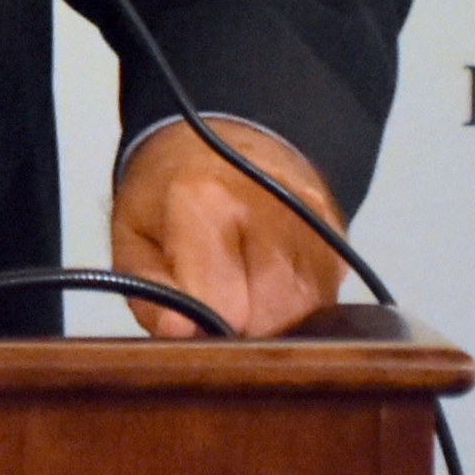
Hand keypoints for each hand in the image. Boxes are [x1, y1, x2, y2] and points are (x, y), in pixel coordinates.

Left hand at [110, 118, 344, 338]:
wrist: (226, 139)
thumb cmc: (169, 193)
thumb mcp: (132, 237)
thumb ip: (150, 293)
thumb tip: (180, 335)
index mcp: (207, 200)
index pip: (221, 308)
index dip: (202, 334)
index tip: (189, 330)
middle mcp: (273, 208)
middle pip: (267, 321)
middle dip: (238, 332)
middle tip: (211, 310)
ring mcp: (316, 224)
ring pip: (302, 321)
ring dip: (269, 324)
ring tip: (238, 293)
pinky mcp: (342, 242)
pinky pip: (325, 306)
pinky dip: (295, 311)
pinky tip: (266, 285)